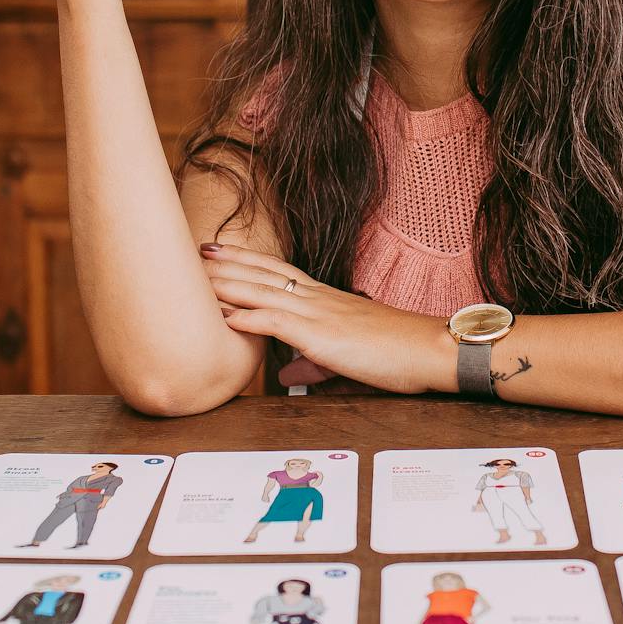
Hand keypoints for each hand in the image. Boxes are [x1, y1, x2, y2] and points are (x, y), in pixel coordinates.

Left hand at [201, 241, 450, 391]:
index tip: (218, 251)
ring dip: (228, 285)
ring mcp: (319, 314)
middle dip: (227, 263)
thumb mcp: (347, 356)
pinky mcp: (323, 336)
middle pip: (263, 274)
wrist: (428, 350)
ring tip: (196, 277)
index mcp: (324, 299)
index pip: (277, 272)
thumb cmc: (397, 353)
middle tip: (194, 251)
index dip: (245, 260)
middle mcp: (318, 299)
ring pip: (264, 293)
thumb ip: (314, 362)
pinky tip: (226, 317)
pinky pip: (279, 323)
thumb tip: (289, 372)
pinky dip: (250, 319)